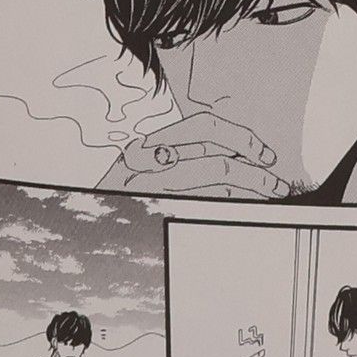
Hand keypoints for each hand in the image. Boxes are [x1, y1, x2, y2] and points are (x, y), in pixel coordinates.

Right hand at [99, 110, 290, 197]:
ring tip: (269, 196)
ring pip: (214, 186)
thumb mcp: (140, 169)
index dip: (240, 138)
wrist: (78, 227)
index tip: (264, 154)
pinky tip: (244, 209)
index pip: (204, 128)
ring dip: (250, 191)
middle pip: (217, 162)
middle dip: (255, 173)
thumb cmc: (117, 196)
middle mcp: (149, 163)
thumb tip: (228, 155)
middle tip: (277, 183)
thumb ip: (175, 158)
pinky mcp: (152, 212)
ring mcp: (149, 190)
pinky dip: (229, 207)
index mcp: (150, 144)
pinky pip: (202, 208)